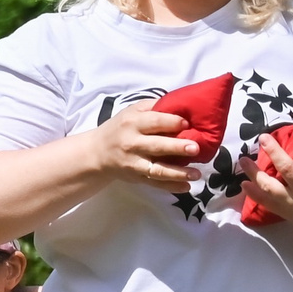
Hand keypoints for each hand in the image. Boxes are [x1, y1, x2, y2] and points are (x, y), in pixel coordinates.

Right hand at [87, 103, 203, 192]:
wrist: (96, 152)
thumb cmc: (120, 127)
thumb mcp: (132, 111)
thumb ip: (155, 107)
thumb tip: (185, 104)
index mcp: (132, 123)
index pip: (155, 121)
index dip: (172, 122)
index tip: (187, 124)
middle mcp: (131, 143)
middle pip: (157, 146)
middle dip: (176, 147)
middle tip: (195, 148)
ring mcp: (133, 163)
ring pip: (156, 169)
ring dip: (178, 173)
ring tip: (196, 174)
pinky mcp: (135, 177)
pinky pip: (154, 183)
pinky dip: (170, 187)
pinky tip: (186, 187)